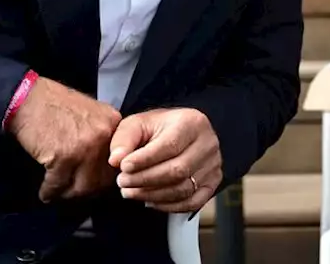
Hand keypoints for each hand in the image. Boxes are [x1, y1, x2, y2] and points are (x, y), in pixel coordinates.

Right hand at [7, 77, 121, 201]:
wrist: (27, 98)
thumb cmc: (54, 105)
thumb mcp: (90, 114)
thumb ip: (101, 137)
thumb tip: (102, 167)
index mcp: (114, 124)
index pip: (118, 162)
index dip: (102, 176)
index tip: (90, 182)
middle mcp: (105, 136)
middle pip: (102, 179)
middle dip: (85, 189)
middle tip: (71, 191)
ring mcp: (86, 146)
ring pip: (82, 187)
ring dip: (67, 193)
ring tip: (57, 192)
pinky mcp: (64, 156)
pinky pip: (58, 185)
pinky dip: (49, 191)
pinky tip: (45, 191)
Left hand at [108, 108, 222, 213]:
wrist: (179, 133)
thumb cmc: (158, 129)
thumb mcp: (137, 124)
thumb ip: (123, 139)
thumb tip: (116, 159)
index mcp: (192, 122)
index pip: (170, 146)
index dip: (145, 160)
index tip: (123, 167)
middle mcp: (208, 143)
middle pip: (178, 170)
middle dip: (145, 180)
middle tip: (123, 182)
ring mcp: (213, 164)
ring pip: (183, 189)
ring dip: (152, 195)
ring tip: (131, 191)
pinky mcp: (213, 182)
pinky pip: (192, 202)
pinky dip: (168, 206)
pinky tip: (150, 200)